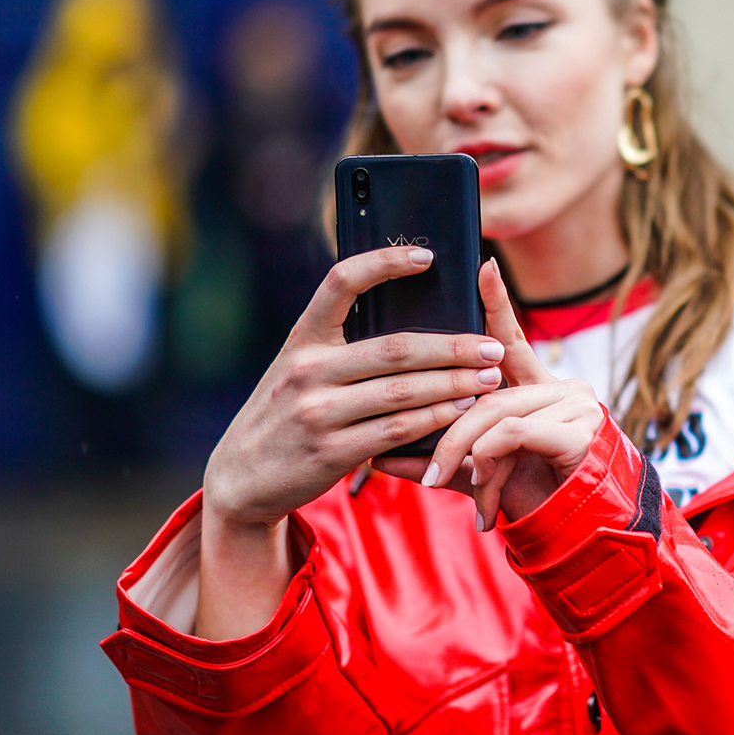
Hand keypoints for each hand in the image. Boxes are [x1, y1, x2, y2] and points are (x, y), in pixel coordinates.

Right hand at [202, 246, 507, 528]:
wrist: (242, 478)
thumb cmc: (285, 415)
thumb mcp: (298, 370)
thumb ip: (340, 348)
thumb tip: (413, 323)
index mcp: (302, 338)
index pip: (342, 282)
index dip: (385, 263)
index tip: (428, 256)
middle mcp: (307, 369)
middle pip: (395, 348)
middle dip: (452, 347)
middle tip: (492, 347)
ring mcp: (318, 411)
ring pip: (403, 392)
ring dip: (453, 385)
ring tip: (488, 380)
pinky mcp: (331, 451)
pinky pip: (396, 430)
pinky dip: (435, 420)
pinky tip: (461, 412)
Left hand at [375, 260, 606, 528]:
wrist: (575, 536)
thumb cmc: (530, 499)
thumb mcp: (475, 475)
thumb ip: (433, 460)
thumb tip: (377, 456)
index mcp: (538, 388)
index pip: (511, 338)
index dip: (497, 302)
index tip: (484, 265)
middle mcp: (562, 387)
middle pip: (488, 389)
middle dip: (450, 430)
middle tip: (428, 470)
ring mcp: (577, 406)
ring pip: (498, 413)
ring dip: (468, 454)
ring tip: (457, 490)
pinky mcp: (581, 432)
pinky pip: (517, 434)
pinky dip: (492, 463)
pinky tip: (485, 497)